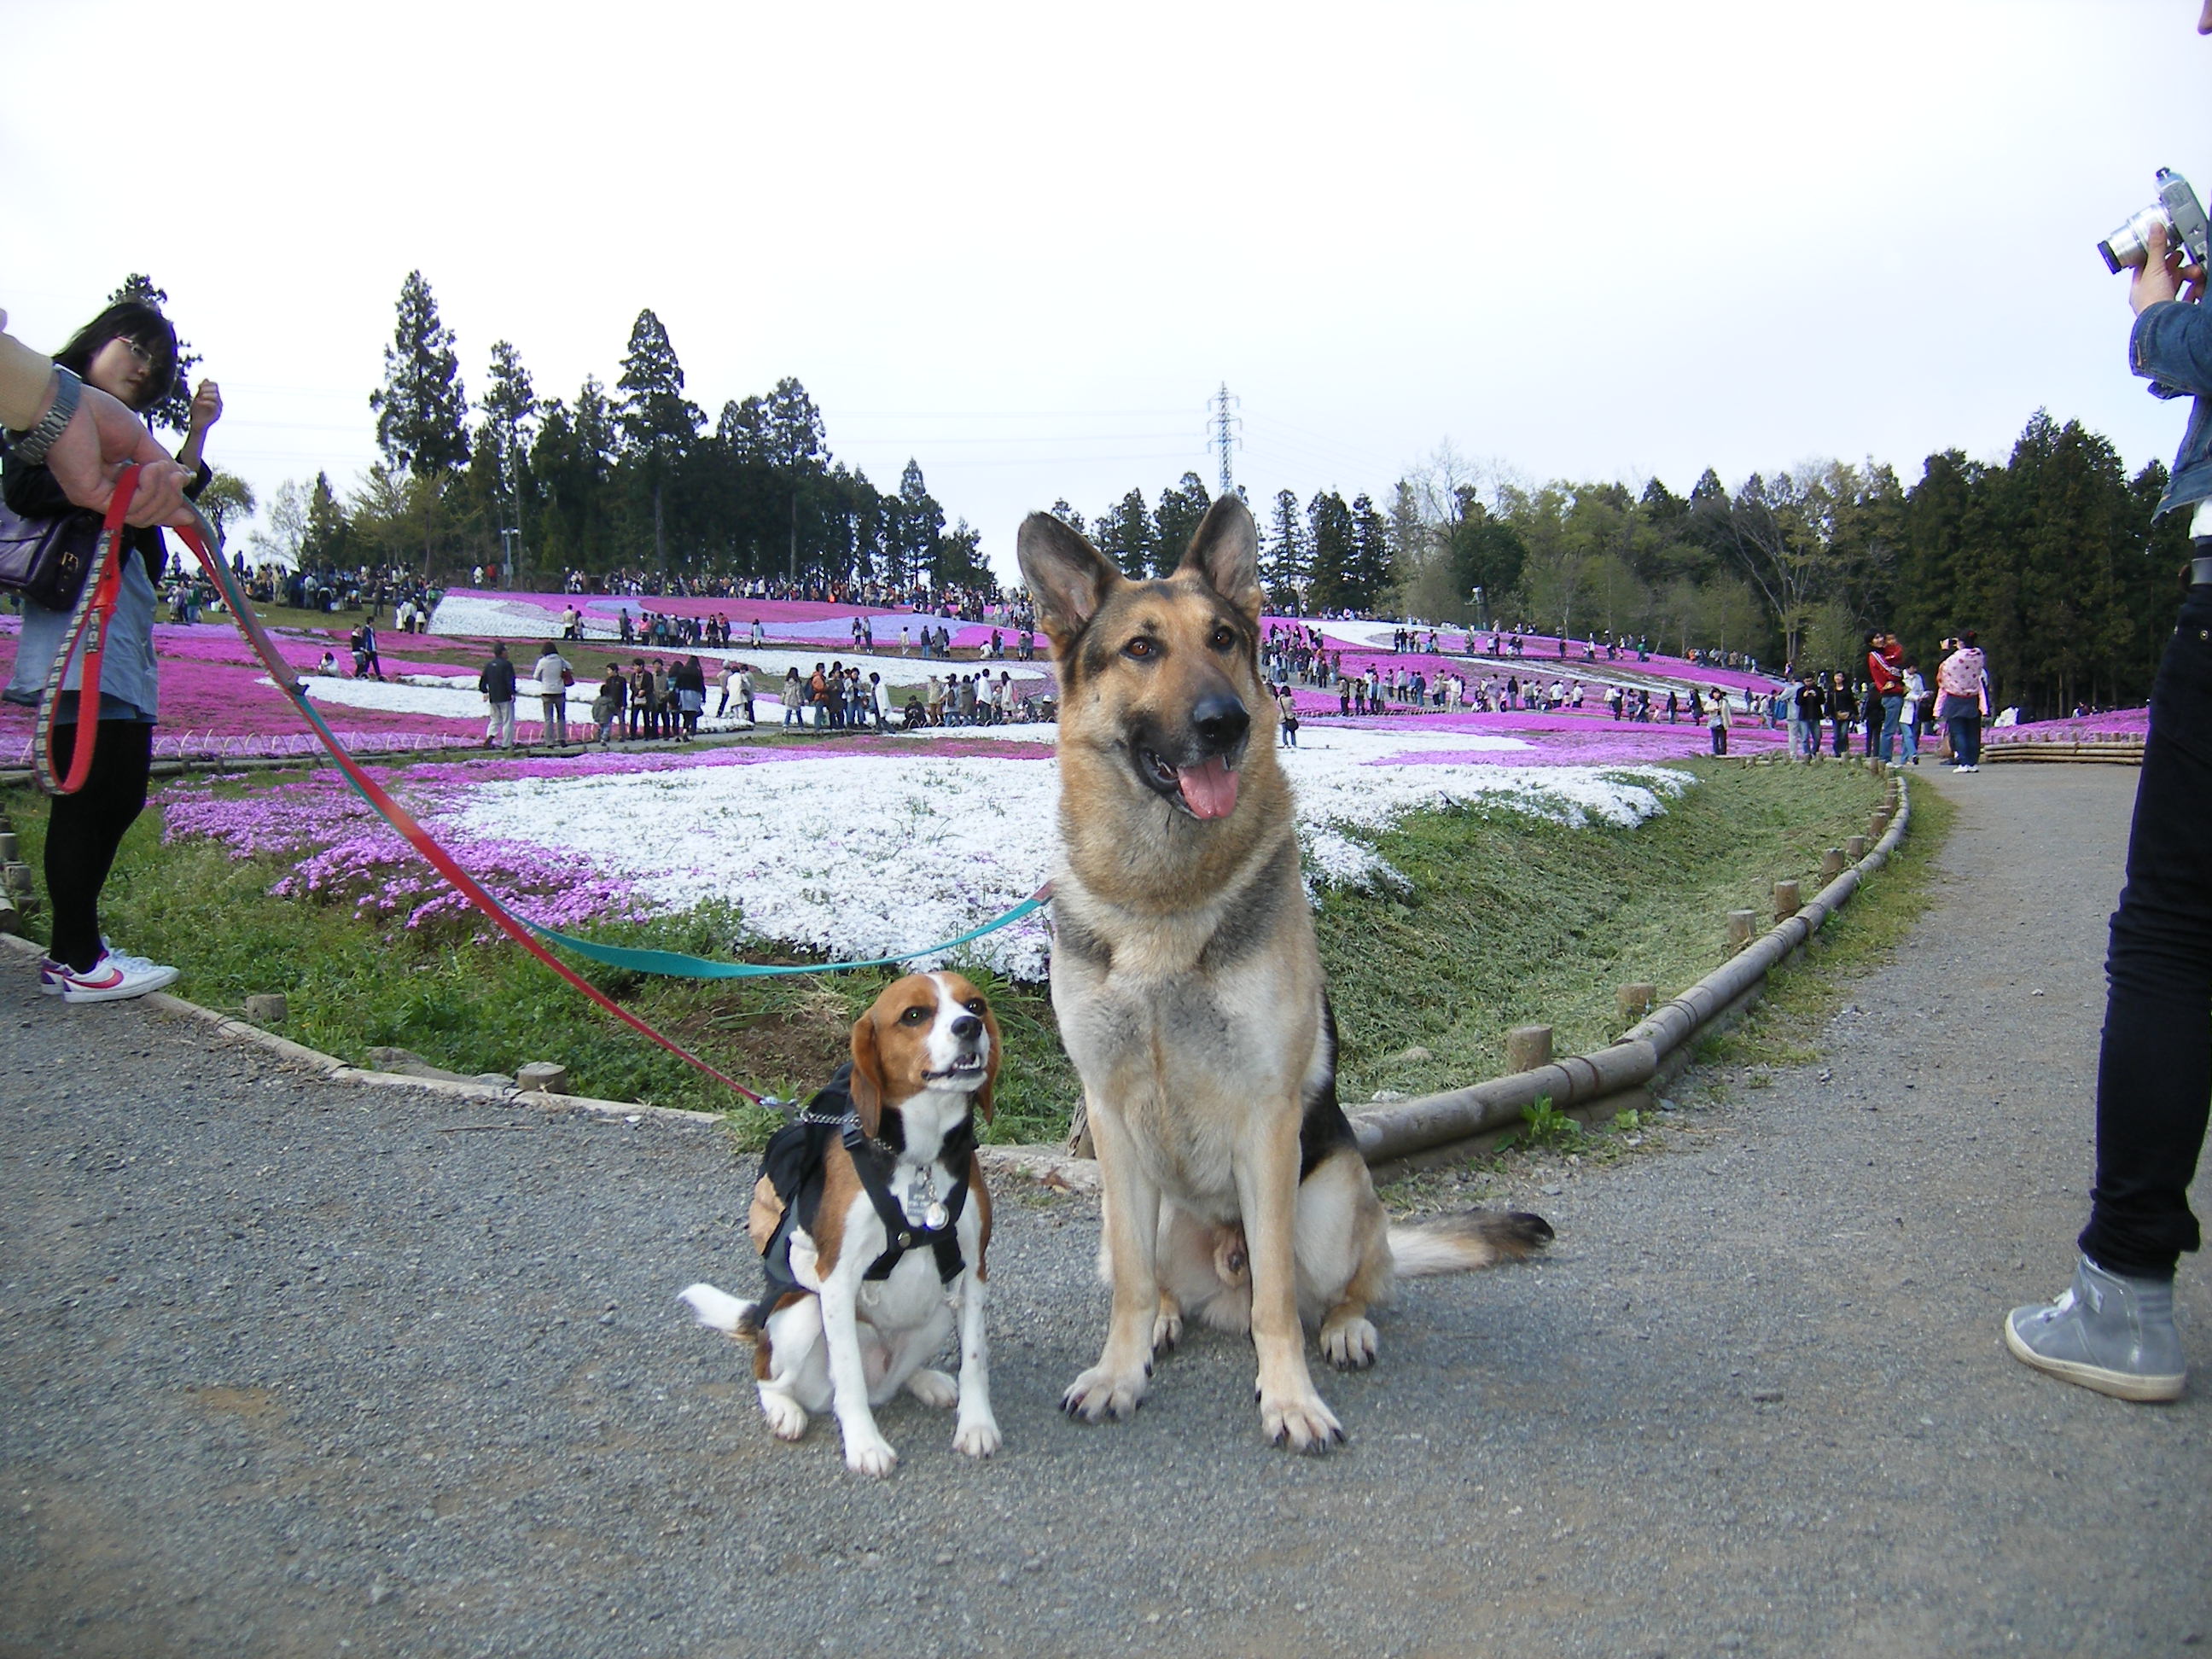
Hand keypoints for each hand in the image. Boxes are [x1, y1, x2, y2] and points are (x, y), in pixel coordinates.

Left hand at [43, 382, 195, 525]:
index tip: (189, 513)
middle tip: (176, 476)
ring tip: (158, 467)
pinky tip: (147, 469)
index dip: (168, 508)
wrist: (69, 405)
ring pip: (142, 516)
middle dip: (170, 499)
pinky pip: (129, 508)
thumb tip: (185, 480)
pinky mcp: (91, 497)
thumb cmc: (99, 414)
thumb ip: (162, 465)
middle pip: (149, 515)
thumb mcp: (142, 441)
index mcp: (117, 478)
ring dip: (160, 492)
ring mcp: (98, 497)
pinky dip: (146, 490)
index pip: (146, 505)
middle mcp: (107, 492)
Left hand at [188, 378, 222, 430]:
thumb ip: (202, 389)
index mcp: (214, 397)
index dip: (207, 384)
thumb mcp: (198, 397)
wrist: (196, 424)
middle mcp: (219, 402)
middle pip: (216, 389)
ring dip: (206, 395)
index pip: (215, 385)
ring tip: (199, 398)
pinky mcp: (217, 414)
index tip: (198, 387)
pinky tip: (199, 402)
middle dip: (206, 389)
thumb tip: (206, 378)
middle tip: (199, 393)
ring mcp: (219, 408)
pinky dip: (205, 402)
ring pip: (216, 396)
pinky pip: (213, 405)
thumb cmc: (197, 412)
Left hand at [2130, 222, 2206, 313]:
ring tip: (2195, 271)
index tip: (2166, 247)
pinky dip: (2195, 289)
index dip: (2155, 256)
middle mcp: (2150, 297)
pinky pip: (2188, 296)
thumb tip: (2154, 228)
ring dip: (2188, 275)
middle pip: (2164, 276)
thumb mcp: (2154, 269)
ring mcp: (2164, 305)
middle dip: (2176, 265)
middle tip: (2182, 257)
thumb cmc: (2152, 303)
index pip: (2144, 268)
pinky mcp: (2177, 311)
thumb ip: (2156, 248)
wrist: (2164, 325)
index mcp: (2139, 288)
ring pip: (2177, 284)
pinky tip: (2199, 285)